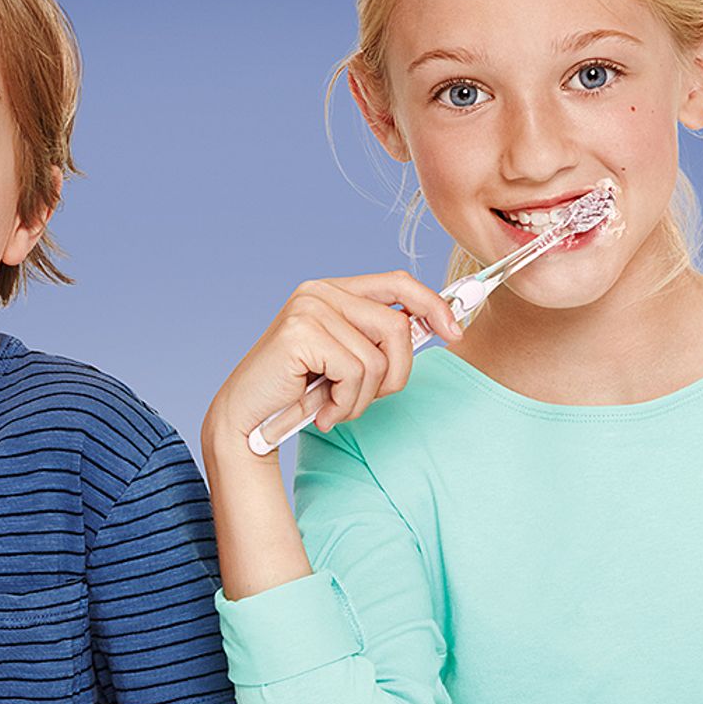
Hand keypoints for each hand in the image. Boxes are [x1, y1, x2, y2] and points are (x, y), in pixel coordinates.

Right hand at [202, 272, 461, 464]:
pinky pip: (355, 373)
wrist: (247, 421)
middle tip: (366, 399)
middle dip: (395, 374)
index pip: (398, 282)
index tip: (455, 331)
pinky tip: (323, 411)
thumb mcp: (346, 359)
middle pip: (397, 326)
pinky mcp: (300, 334)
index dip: (433, 304)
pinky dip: (346, 403)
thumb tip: (438, 325)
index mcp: (333, 290)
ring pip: (378, 358)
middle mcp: (319, 292)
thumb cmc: (299, 393)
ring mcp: (308, 309)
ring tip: (336, 406)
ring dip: (363, 398)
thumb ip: (379, 339)